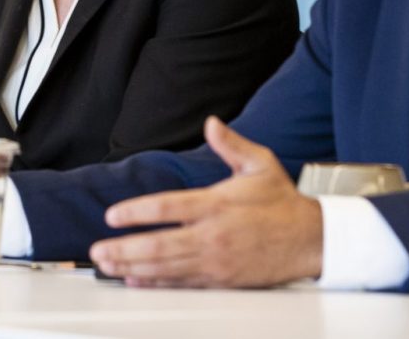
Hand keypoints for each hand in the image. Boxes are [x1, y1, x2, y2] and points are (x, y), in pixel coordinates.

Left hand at [88, 117, 323, 287]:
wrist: (311, 240)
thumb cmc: (282, 202)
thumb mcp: (260, 164)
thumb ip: (231, 144)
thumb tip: (212, 123)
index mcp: (217, 204)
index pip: (168, 208)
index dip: (137, 212)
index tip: (112, 216)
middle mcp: (213, 234)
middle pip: (159, 245)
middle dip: (124, 249)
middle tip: (97, 251)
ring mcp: (216, 261)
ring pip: (166, 268)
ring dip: (132, 267)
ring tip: (107, 265)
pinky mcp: (222, 280)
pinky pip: (182, 283)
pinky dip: (156, 284)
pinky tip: (136, 280)